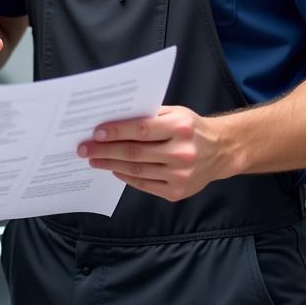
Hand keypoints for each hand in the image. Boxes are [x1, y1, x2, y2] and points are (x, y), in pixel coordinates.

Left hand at [76, 105, 232, 201]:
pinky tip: (114, 169)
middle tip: (84, 149)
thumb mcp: (176, 113)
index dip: (116, 132)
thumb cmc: (191, 128)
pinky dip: (126, 177)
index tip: (95, 132)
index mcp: (180, 128)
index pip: (141, 130)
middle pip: (134, 153)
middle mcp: (182, 152)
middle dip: (104, 150)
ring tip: (93, 160)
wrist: (221, 151)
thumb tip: (113, 118)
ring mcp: (180, 175)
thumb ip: (149, 115)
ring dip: (110, 164)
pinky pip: (144, 184)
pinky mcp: (178, 192)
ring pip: (136, 170)